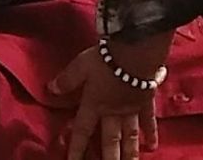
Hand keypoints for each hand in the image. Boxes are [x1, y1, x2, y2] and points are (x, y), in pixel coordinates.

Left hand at [48, 45, 157, 159]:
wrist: (135, 53)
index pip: (82, 131)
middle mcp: (113, 112)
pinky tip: (153, 146)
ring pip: (130, 136)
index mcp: (95, 104)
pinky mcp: (146, 101)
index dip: (76, 148)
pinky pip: (148, 120)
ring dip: (130, 153)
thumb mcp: (80, 65)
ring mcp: (131, 109)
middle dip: (109, 159)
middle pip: (110, 141)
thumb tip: (50, 89)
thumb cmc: (105, 59)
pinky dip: (151, 133)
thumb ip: (67, 79)